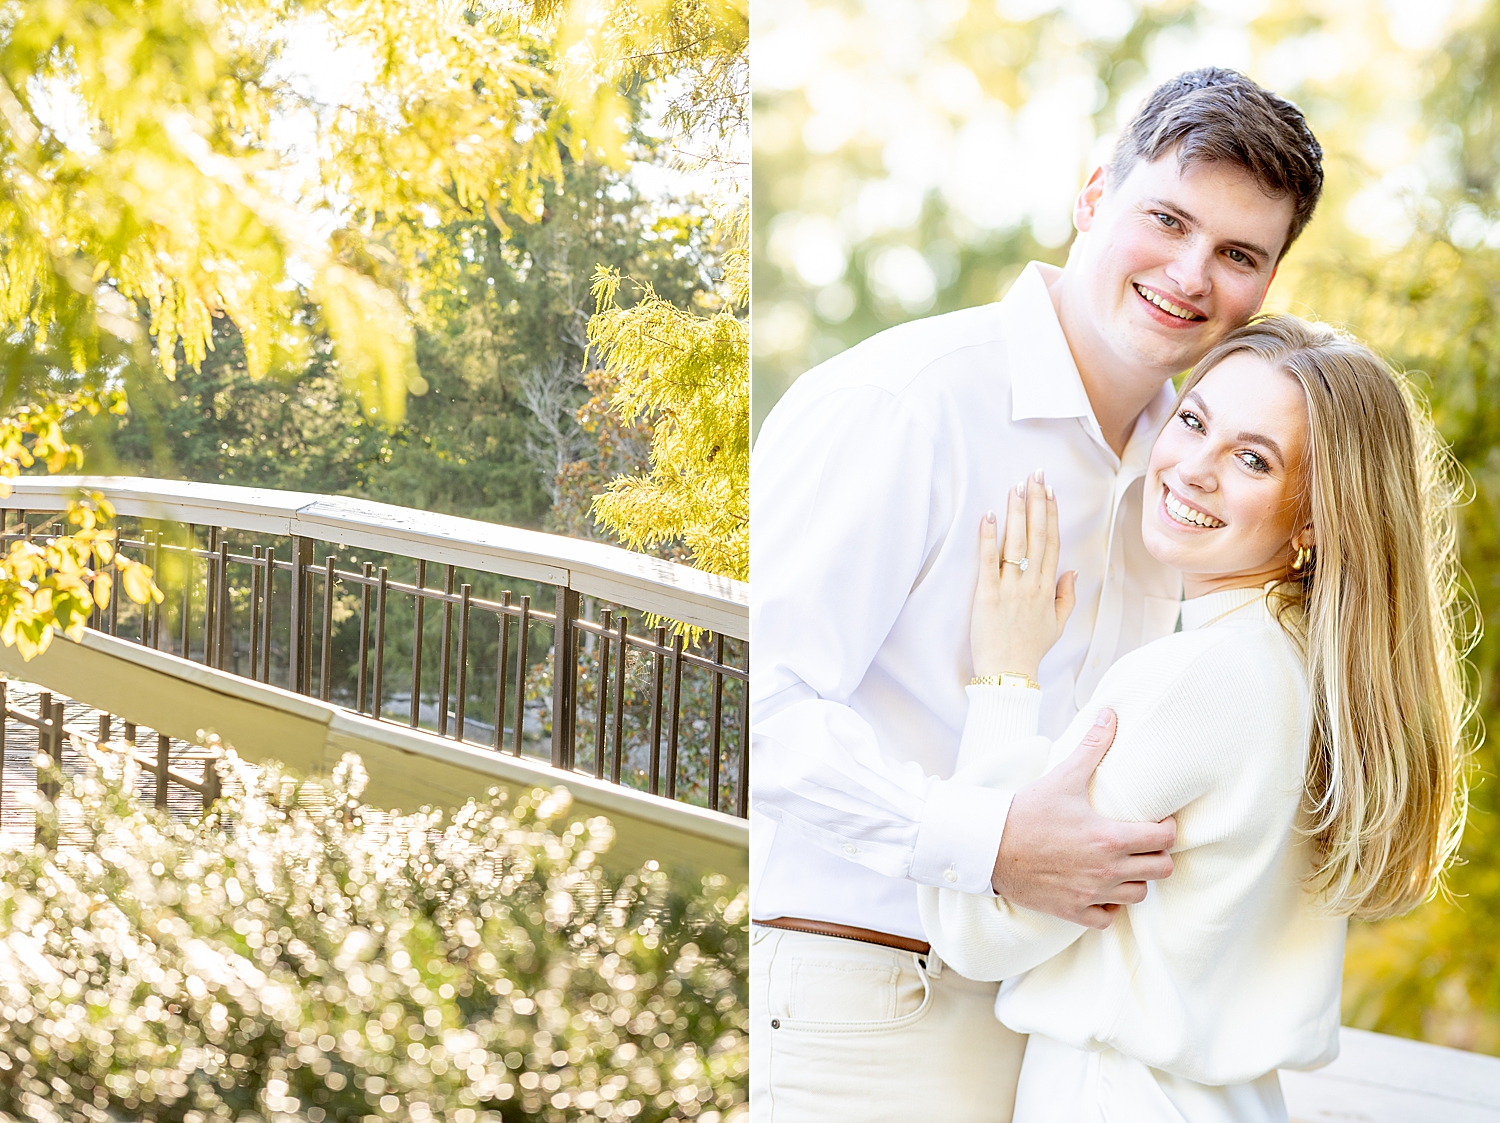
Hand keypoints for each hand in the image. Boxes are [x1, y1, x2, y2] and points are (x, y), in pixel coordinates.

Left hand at [971, 470, 1076, 679]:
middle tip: (1034, 475)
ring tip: (1015, 486)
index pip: (1052, 542)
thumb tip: (1072, 570)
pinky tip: (988, 515)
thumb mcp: (1058, 625)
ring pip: (1015, 543)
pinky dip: (988, 537)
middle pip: (1036, 535)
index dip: (1051, 514)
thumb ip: (1066, 596)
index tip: (1048, 491)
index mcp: (1047, 588)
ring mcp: (1009, 588)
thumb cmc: (1030, 649)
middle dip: (1035, 502)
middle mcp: (1031, 583)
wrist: (1009, 673)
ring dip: (1016, 512)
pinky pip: (988, 561)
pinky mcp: (986, 595)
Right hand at [990, 709, 1176, 928]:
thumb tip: (1110, 715)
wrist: (988, 846)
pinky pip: (1107, 918)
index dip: (1167, 828)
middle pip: (1160, 870)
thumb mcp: (1062, 778)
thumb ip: (1092, 748)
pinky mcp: (1072, 910)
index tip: (1158, 820)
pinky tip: (1101, 888)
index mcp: (1110, 839)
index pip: (1164, 839)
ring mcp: (1090, 894)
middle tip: (1145, 841)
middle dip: (1158, 853)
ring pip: (1138, 895)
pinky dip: (1109, 906)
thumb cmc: (1026, 812)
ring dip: (1137, 880)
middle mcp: (1106, 870)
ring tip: (1125, 863)